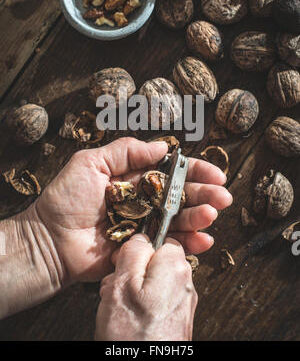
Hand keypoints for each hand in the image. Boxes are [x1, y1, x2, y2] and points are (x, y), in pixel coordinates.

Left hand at [35, 137, 231, 284]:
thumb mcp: (90, 162)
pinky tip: (203, 239)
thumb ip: (126, 151)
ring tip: (212, 214)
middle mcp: (145, 200)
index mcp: (134, 177)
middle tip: (223, 196)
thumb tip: (162, 146)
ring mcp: (146, 225)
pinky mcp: (143, 249)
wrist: (50, 241)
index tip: (214, 173)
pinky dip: (189, 244)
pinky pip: (170, 246)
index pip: (171, 171)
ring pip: (180, 220)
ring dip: (200, 216)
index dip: (194, 171)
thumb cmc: (66, 199)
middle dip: (204, 194)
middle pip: (181, 195)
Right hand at [95, 234, 197, 340]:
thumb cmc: (133, 337)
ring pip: (153, 282)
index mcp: (175, 267)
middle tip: (117, 289)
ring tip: (119, 309)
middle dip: (133, 272)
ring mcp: (182, 304)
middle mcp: (185, 283)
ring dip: (134, 291)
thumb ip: (133, 252)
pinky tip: (128, 320)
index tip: (125, 263)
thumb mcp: (122, 284)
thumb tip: (140, 237)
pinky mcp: (176, 321)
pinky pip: (156, 302)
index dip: (139, 249)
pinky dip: (141, 307)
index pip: (161, 238)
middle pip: (155, 262)